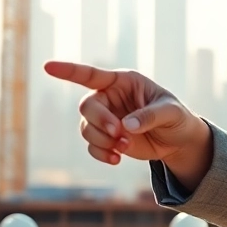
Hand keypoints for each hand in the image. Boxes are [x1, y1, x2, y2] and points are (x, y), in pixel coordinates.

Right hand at [43, 61, 211, 181]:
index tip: (48, 67)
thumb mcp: (170, 112)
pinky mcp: (106, 138)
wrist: (178, 141)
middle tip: (118, 133)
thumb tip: (125, 125)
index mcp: (123, 82)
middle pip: (87, 106)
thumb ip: (150, 116)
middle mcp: (110, 98)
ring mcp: (106, 118)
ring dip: (102, 140)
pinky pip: (91, 146)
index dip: (69, 71)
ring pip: (86, 128)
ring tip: (124, 147)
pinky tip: (117, 158)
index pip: (91, 75)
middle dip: (100, 122)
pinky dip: (101, 153)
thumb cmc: (176, 117)